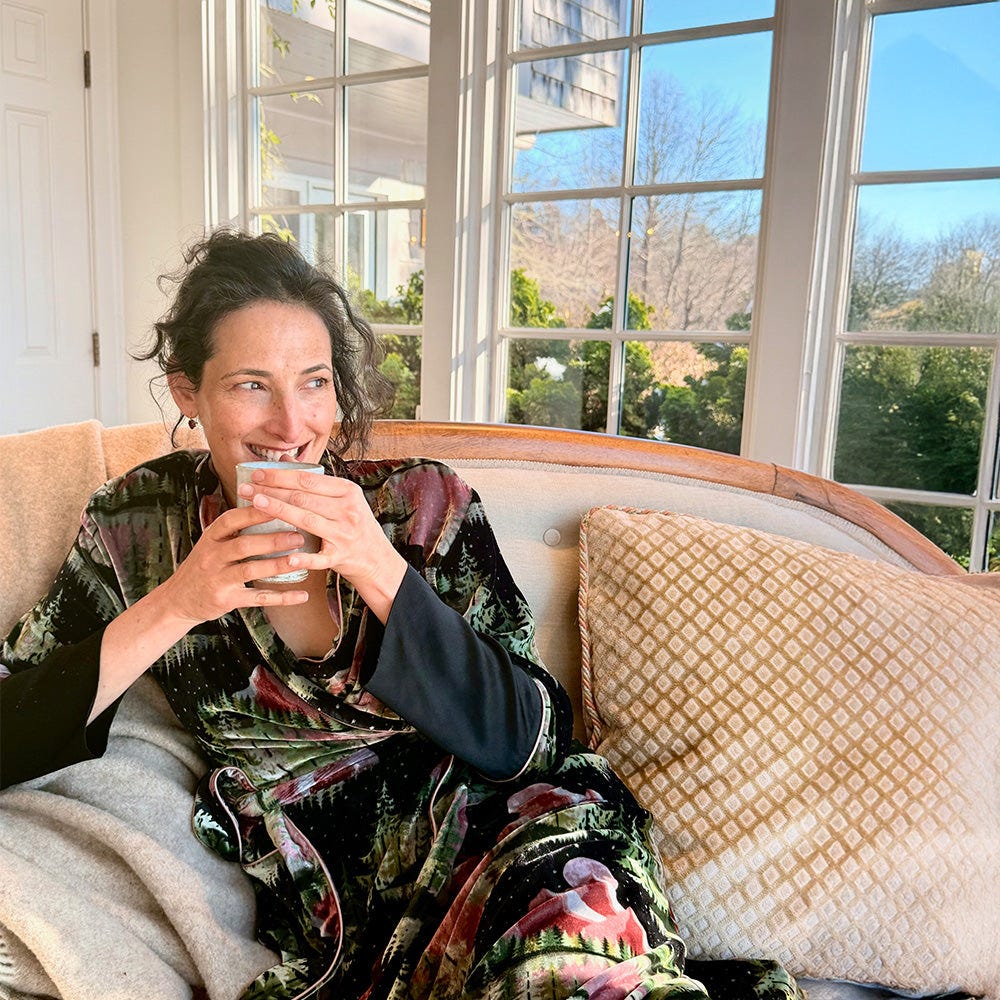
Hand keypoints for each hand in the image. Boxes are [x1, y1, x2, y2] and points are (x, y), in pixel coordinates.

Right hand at [162, 503, 310, 624]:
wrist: (178, 600)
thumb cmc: (204, 566)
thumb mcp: (211, 543)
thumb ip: (234, 529)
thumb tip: (267, 505)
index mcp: (210, 538)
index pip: (231, 520)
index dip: (253, 513)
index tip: (278, 505)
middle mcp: (211, 557)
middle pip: (243, 545)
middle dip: (272, 540)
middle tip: (298, 536)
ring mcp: (217, 579)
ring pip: (250, 570)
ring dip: (277, 565)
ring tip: (301, 560)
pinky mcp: (226, 600)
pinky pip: (257, 598)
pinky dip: (281, 598)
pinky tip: (301, 595)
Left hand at [237, 467, 407, 621]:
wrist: (376, 558)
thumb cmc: (353, 524)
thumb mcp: (342, 498)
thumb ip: (315, 480)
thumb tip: (284, 458)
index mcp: (347, 491)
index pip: (308, 480)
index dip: (280, 476)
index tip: (257, 473)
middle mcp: (348, 510)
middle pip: (303, 497)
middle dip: (271, 491)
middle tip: (246, 487)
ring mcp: (344, 534)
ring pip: (306, 520)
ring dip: (278, 511)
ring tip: (254, 504)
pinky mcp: (340, 557)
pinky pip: (318, 558)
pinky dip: (303, 558)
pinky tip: (286, 557)